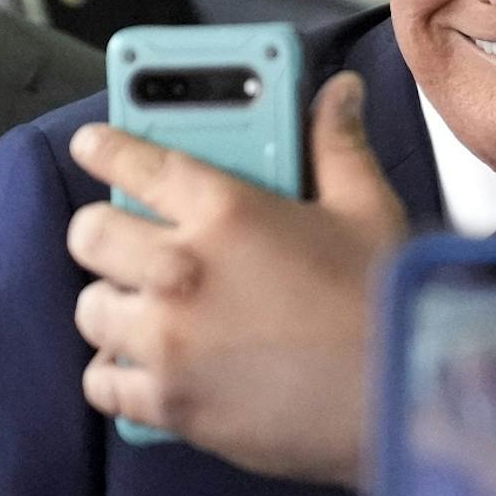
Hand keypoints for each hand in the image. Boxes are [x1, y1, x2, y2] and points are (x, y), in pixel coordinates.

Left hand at [68, 71, 404, 485]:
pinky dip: (120, 373)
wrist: (404, 392)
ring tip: (147, 303)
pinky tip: (150, 362)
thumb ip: (337, 144)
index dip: (107, 146)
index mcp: (229, 212)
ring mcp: (170, 341)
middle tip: (129, 236)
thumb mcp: (366, 209)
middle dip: (104, 229)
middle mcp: (184, 272)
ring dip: (115, 302)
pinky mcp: (170, 402)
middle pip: (91, 233)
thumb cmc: (387, 301)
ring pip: (92, 309)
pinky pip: (104, 382)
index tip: (92, 144)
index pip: (139, 161)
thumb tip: (338, 93)